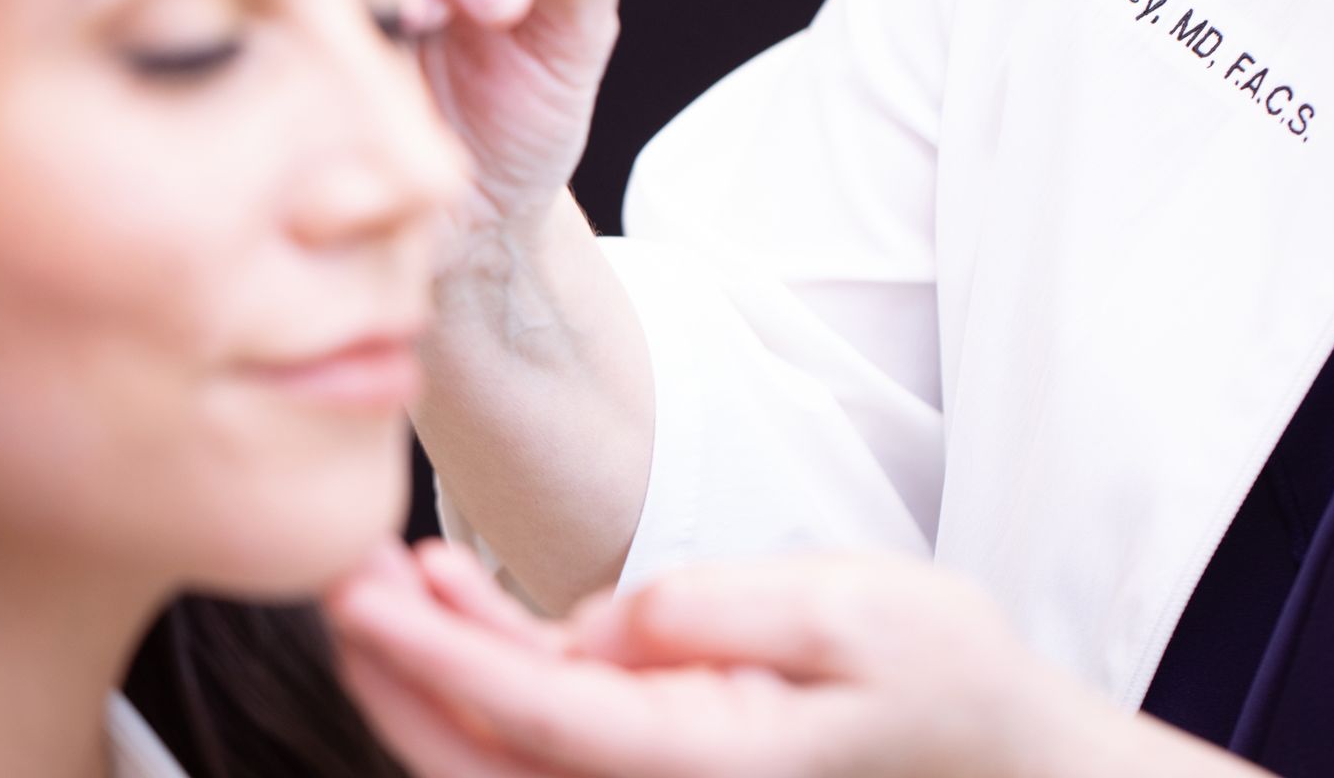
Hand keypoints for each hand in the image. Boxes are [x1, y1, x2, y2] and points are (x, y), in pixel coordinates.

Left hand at [331, 542, 1261, 777]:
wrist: (998, 750)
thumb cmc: (943, 674)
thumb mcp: (855, 606)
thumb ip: (720, 609)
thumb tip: (602, 621)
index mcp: (701, 764)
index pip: (533, 717)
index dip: (432, 656)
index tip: (359, 595)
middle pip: (482, 759)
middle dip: (396, 673)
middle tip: (334, 579)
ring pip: (498, 752)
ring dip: (430, 667)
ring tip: (380, 575)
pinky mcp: (656, 762)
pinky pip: (543, 733)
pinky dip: (489, 668)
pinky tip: (457, 596)